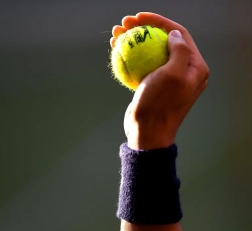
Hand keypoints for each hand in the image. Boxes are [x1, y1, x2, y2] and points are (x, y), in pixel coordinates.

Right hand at [110, 13, 209, 149]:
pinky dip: (131, 57)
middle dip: (143, 29)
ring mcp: (168, 79)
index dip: (159, 21)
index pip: (179, 34)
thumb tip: (175, 35)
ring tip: (116, 35)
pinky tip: (117, 50)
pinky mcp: (154, 85)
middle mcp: (184, 71)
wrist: (147, 133)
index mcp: (195, 67)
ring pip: (150, 52)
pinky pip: (143, 65)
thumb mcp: (173, 76)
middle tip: (124, 25)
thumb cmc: (160, 105)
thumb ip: (180, 51)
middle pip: (163, 41)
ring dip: (133, 41)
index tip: (139, 17)